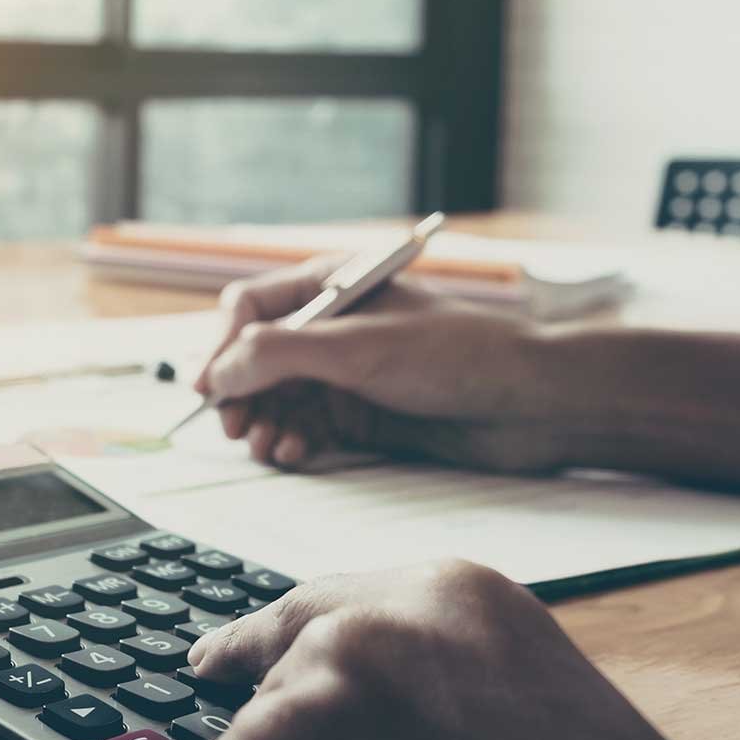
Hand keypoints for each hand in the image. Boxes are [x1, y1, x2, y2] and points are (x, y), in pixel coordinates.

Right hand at [196, 257, 568, 472]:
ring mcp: (344, 372)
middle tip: (235, 428)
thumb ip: (278, 355)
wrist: (531, 404)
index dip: (221, 348)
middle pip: (253, 359)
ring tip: (267, 447)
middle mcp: (330, 327)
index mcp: (330, 286)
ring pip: (274, 398)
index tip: (208, 389)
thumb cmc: (458, 355)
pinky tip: (293, 453)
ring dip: (261, 423)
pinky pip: (302, 426)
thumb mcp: (357, 347)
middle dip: (239, 394)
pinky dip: (290, 441)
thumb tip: (216, 374)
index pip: (248, 309)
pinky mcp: (359, 413)